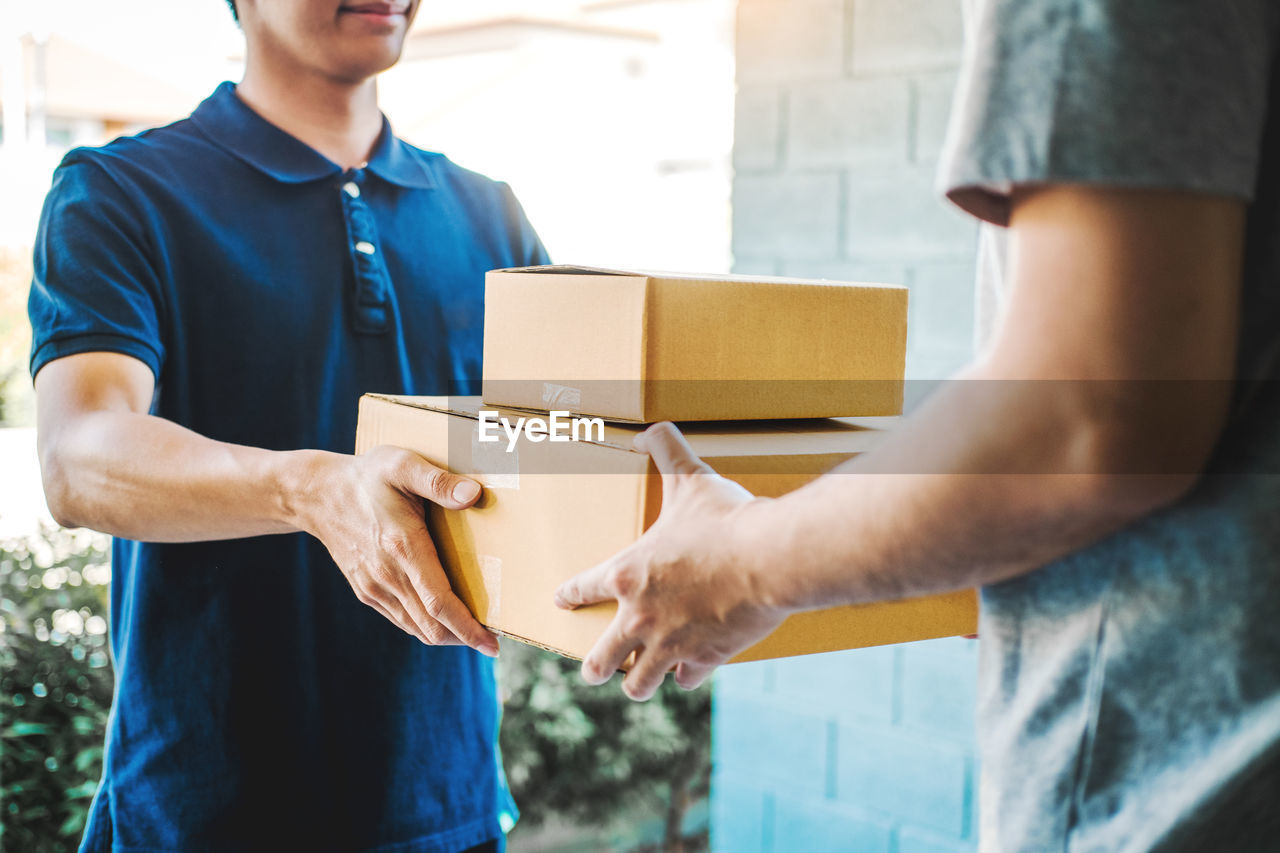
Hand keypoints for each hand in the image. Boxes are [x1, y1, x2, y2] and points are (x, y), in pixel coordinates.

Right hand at [298, 445, 498, 655]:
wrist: (317, 495)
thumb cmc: (367, 477)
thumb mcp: (403, 465)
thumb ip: (439, 482)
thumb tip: (473, 495)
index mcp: (403, 547)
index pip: (440, 603)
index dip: (468, 628)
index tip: (492, 645)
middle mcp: (387, 575)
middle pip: (431, 626)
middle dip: (464, 637)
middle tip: (491, 640)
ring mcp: (374, 587)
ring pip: (416, 628)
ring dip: (446, 635)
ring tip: (472, 631)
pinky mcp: (366, 591)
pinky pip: (401, 620)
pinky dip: (425, 626)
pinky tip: (441, 619)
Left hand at [554, 423, 787, 699]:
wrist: (768, 558)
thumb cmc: (726, 520)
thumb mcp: (691, 479)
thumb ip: (667, 450)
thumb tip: (649, 428)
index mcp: (629, 574)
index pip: (584, 588)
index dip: (570, 595)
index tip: (560, 601)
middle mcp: (641, 617)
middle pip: (601, 659)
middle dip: (595, 666)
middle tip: (594, 669)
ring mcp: (671, 644)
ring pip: (638, 683)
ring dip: (637, 682)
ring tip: (635, 682)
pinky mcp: (706, 658)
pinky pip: (685, 679)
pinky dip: (686, 676)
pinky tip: (686, 672)